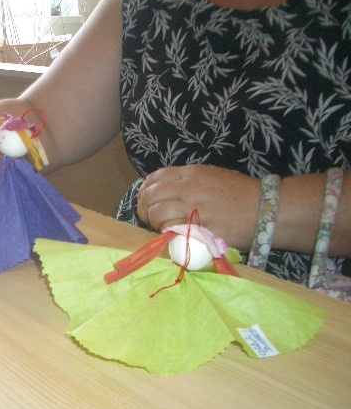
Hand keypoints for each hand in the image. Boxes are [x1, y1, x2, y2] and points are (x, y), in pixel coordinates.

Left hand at [136, 165, 260, 250]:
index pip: (155, 178)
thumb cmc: (240, 194)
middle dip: (143, 208)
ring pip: (157, 214)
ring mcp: (194, 209)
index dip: (145, 190)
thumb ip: (188, 181)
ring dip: (153, 222)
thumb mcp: (212, 176)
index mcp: (192, 173)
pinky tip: (173, 234)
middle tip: (147, 217)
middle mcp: (190, 188)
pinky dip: (167, 233)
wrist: (266, 210)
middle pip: (151, 196)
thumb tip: (163, 190)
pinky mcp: (199, 228)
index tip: (145, 200)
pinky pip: (172, 230)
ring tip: (160, 227)